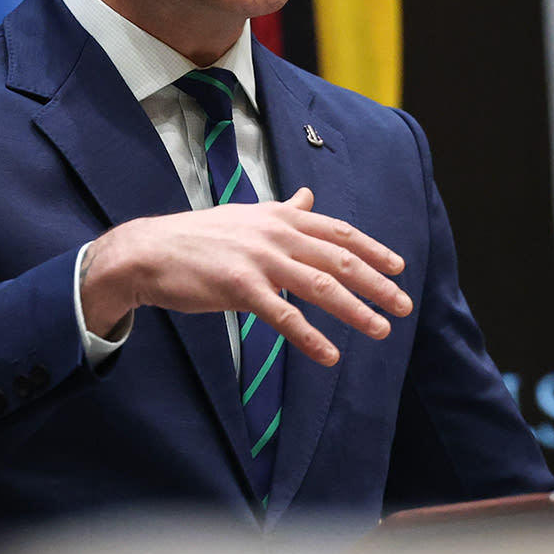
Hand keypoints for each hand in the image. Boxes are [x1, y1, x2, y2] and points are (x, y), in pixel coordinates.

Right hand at [77, 188, 409, 366]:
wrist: (149, 252)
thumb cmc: (198, 237)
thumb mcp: (246, 216)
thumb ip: (282, 211)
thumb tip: (307, 197)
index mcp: (279, 216)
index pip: (338, 232)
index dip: (372, 250)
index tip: (399, 268)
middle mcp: (275, 234)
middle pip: (339, 260)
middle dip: (376, 283)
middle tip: (403, 305)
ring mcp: (259, 259)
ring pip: (320, 286)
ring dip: (355, 311)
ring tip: (380, 330)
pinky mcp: (239, 287)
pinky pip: (284, 316)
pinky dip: (311, 338)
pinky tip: (330, 355)